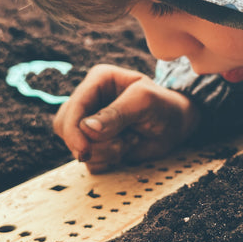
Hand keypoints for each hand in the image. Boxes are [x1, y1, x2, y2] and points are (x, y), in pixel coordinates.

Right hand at [53, 65, 199, 172]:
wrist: (177, 126)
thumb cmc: (164, 105)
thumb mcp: (144, 102)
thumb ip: (117, 114)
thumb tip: (87, 128)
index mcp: (98, 81)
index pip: (73, 106)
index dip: (73, 130)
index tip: (84, 151)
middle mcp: (90, 101)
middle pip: (65, 127)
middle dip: (91, 143)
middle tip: (119, 146)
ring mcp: (91, 124)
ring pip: (76, 146)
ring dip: (104, 152)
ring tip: (129, 141)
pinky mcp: (97, 144)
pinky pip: (89, 160)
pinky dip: (107, 160)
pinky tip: (126, 148)